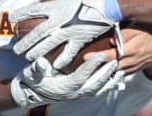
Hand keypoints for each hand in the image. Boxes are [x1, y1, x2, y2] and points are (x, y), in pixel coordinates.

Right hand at [10, 54, 124, 107]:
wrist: (31, 91)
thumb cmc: (32, 79)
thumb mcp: (32, 72)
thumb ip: (37, 68)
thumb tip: (40, 63)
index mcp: (63, 86)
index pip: (80, 77)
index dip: (91, 67)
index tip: (101, 56)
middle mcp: (73, 93)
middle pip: (94, 85)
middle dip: (106, 73)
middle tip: (115, 61)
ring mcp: (77, 94)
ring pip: (98, 90)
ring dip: (110, 81)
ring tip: (120, 72)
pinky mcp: (80, 93)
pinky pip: (97, 91)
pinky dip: (108, 86)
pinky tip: (117, 80)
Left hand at [11, 0, 115, 68]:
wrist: (109, 3)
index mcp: (55, 6)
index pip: (32, 10)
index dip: (20, 14)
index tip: (11, 19)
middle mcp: (58, 21)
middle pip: (37, 33)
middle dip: (25, 42)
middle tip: (15, 50)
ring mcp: (68, 32)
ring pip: (48, 45)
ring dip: (37, 52)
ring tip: (28, 58)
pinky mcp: (80, 39)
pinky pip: (69, 52)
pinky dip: (62, 60)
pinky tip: (56, 66)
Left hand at [85, 26, 151, 74]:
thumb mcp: (139, 27)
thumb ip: (124, 33)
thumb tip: (110, 40)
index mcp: (131, 50)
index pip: (110, 56)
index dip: (97, 57)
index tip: (86, 57)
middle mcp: (132, 61)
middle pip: (111, 68)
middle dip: (97, 68)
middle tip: (84, 67)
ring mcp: (135, 66)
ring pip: (116, 73)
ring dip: (104, 72)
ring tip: (91, 70)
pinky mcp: (137, 68)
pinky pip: (123, 73)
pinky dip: (114, 73)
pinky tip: (107, 71)